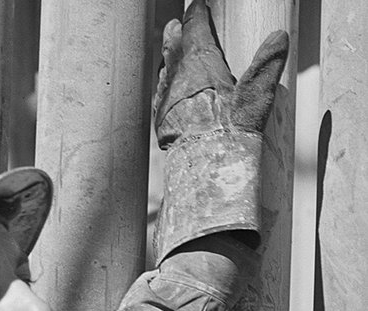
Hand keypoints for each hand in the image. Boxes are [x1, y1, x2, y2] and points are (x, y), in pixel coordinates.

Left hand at [155, 0, 287, 147]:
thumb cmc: (231, 130)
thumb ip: (267, 64)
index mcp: (200, 63)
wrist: (204, 165)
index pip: (195, 30)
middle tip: (174, 25)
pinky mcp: (160, 121)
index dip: (196, 15)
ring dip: (168, 60)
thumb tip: (279, 36)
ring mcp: (165, 100)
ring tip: (170, 52)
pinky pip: (160, 96)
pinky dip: (164, 86)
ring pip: (165, 72)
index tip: (197, 4)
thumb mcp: (257, 94)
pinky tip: (167, 89)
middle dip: (175, 35)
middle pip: (173, 49)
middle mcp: (177, 78)